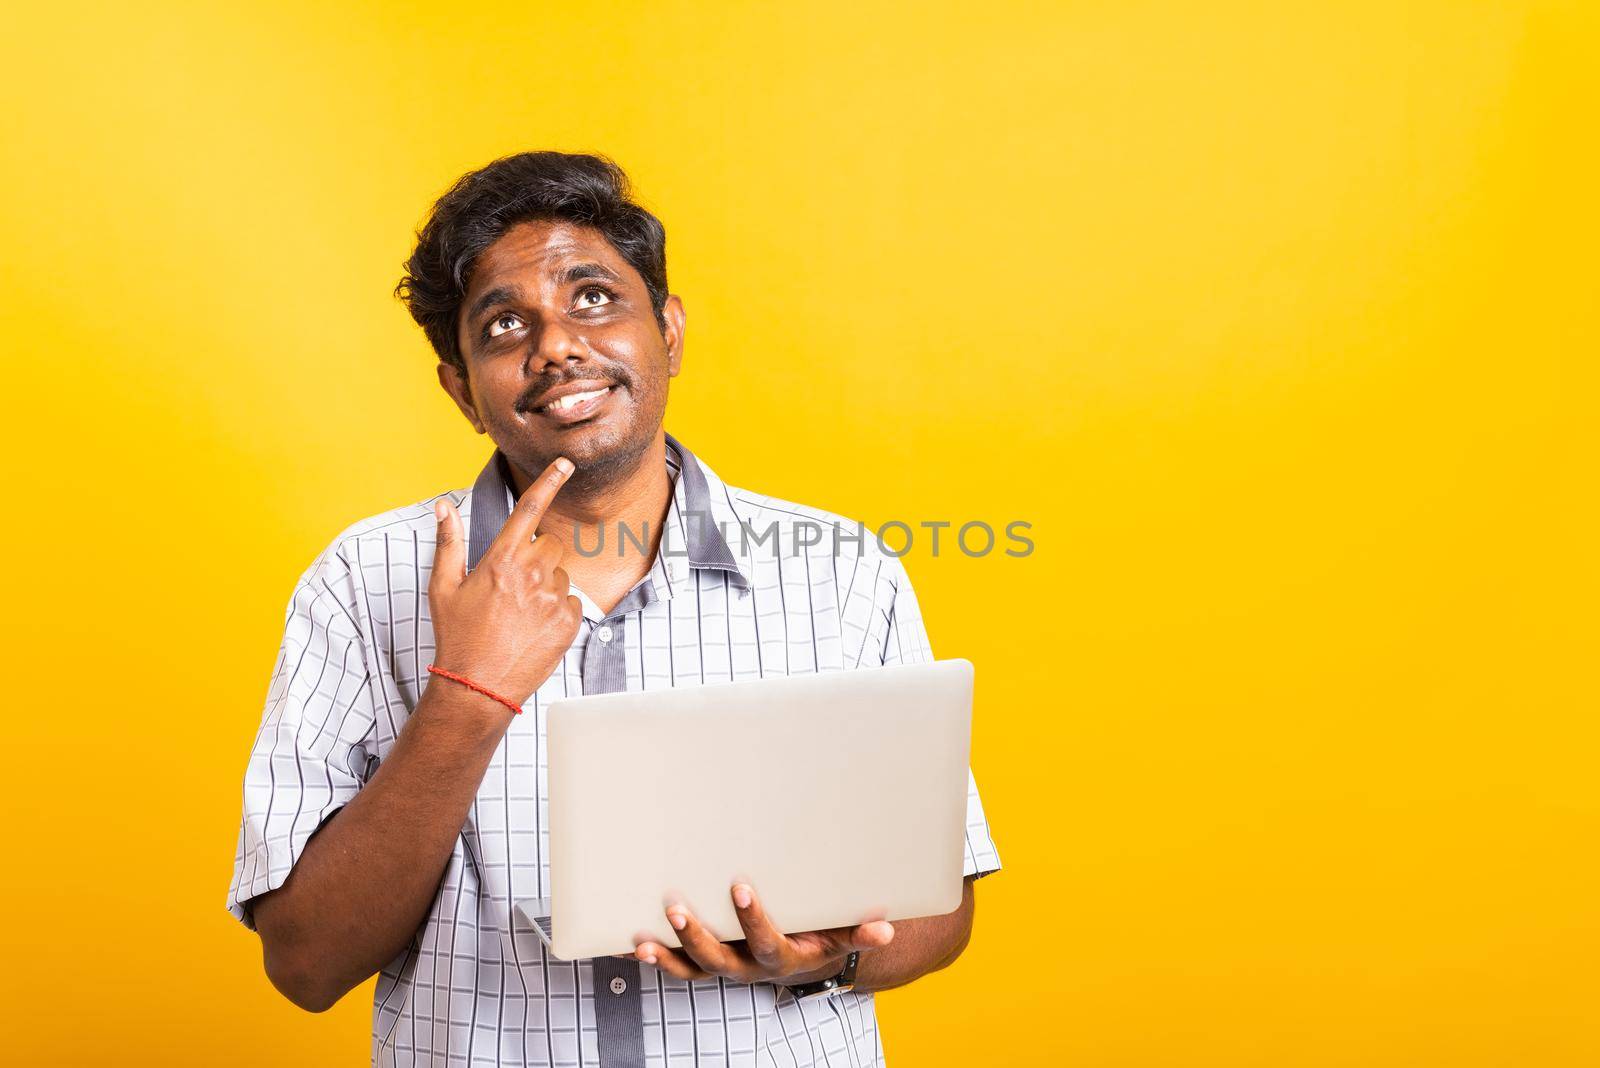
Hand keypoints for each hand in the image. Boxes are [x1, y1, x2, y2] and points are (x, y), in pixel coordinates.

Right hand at [429, 457, 582, 708]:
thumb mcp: (444, 588)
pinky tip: (534, 628)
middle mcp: (532, 575)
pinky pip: (572, 603)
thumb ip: (448, 543)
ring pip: (561, 576)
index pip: (530, 509)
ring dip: (546, 587)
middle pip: (551, 545)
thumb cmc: (457, 637)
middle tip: (513, 586)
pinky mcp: (570, 623)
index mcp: (502, 560)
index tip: (566, 464)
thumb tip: (442, 507)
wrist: (478, 688)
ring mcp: (554, 599)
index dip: (550, 482)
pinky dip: (558, 611)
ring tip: (520, 615)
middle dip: (537, 557)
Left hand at [622, 883, 894, 984]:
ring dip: (666, 955)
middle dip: (696, 936)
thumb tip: (887, 928)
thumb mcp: (841, 933)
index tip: (741, 887)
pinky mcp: (705, 962)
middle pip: (718, 961)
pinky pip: (675, 965)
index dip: (752, 920)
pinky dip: (653, 958)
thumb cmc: (820, 932)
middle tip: (676, 907)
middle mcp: (748, 968)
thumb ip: (859, 931)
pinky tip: (630, 945)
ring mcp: (724, 967)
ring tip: (643, 941)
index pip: (766, 942)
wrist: (804, 956)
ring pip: (691, 969)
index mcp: (782, 958)